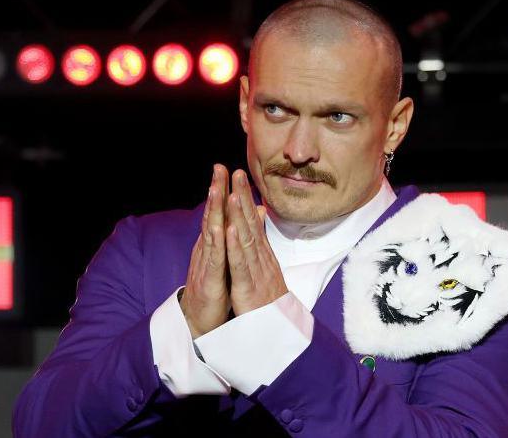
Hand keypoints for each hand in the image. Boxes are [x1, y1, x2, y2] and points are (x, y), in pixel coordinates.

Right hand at [180, 164, 230, 337]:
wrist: (200, 321)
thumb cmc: (214, 289)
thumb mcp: (224, 261)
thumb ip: (229, 239)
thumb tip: (237, 220)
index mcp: (213, 244)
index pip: (218, 212)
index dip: (221, 190)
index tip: (225, 168)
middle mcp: (207, 249)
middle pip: (212, 216)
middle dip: (215, 191)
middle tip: (218, 168)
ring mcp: (207, 263)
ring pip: (211, 233)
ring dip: (214, 211)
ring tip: (216, 189)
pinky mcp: (209, 280)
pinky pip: (215, 260)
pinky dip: (219, 244)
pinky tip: (222, 229)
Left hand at [226, 169, 287, 314]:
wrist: (277, 334)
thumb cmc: (269, 303)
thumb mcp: (265, 273)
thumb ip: (262, 250)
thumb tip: (262, 230)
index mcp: (261, 256)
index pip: (252, 222)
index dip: (245, 198)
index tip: (238, 176)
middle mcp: (261, 259)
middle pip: (250, 224)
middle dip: (242, 197)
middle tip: (237, 172)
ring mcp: (256, 272)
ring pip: (246, 239)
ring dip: (239, 216)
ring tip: (232, 193)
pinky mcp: (248, 288)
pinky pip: (241, 265)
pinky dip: (235, 247)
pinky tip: (230, 230)